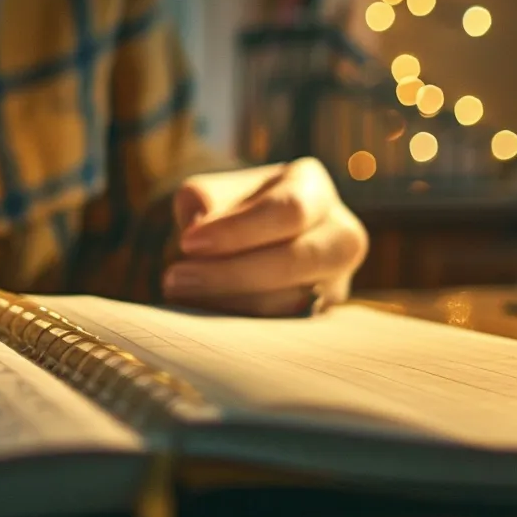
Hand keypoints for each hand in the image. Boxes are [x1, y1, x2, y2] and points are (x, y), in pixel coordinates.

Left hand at [164, 158, 367, 316]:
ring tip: (183, 295)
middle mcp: (340, 233)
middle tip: (176, 279)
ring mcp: (337, 280)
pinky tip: (204, 313)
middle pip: (297, 259)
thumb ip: (204, 201)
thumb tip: (200, 228)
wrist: (244, 241)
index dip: (238, 230)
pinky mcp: (322, 317)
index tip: (188, 243)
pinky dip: (240, 324)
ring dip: (231, 303)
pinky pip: (284, 327)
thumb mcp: (212, 192)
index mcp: (313, 188)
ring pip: (292, 302)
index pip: (288, 209)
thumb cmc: (227, 210)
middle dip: (231, 274)